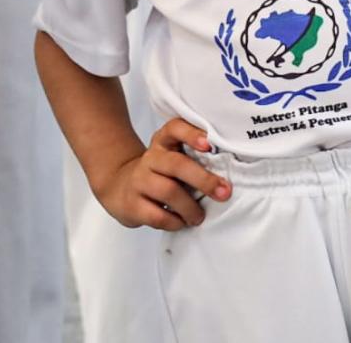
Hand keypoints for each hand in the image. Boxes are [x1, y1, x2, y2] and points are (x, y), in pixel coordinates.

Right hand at [93, 118, 229, 230]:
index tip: (209, 145)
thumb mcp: (172, 156)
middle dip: (204, 180)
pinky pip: (156, 215)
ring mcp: (139, 181)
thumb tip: (231, 169)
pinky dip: (174, 222)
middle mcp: (151, 158)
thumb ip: (196, 156)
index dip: (191, 134)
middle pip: (177, 164)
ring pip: (168, 191)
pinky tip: (182, 223)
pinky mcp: (132, 205)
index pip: (175, 128)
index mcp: (164, 142)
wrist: (119, 187)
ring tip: (200, 217)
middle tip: (224, 193)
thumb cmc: (159, 172)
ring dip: (190, 206)